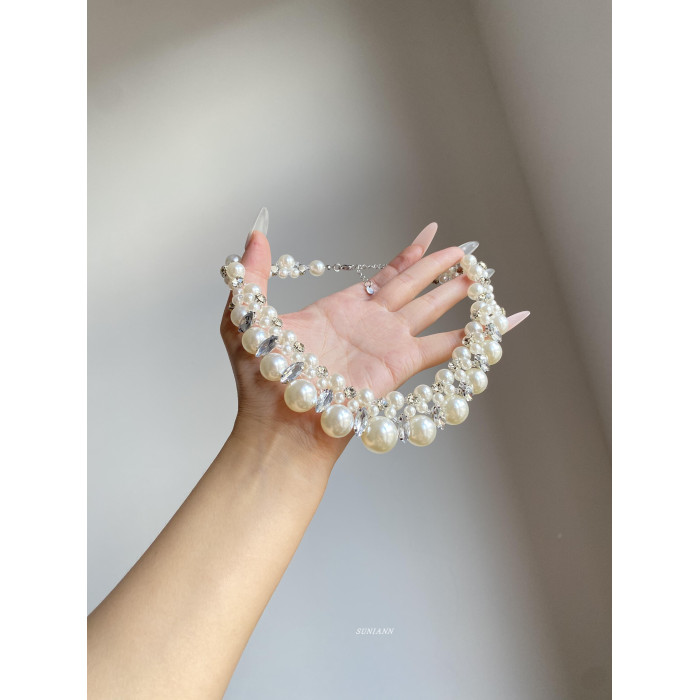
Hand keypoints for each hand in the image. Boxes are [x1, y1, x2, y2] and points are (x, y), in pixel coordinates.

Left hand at [221, 220, 527, 461]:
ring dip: (459, 291)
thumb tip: (254, 234)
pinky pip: (446, 345)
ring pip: (434, 309)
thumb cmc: (259, 377)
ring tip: (483, 274)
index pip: (384, 275)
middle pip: (416, 287)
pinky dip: (477, 336)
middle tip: (470, 251)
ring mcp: (388, 344)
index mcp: (342, 310)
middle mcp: (371, 325)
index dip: (409, 253)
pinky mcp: (401, 365)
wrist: (278, 423)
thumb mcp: (244, 315)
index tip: (431, 231)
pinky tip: (500, 323)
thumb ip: (253, 273)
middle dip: (442, 268)